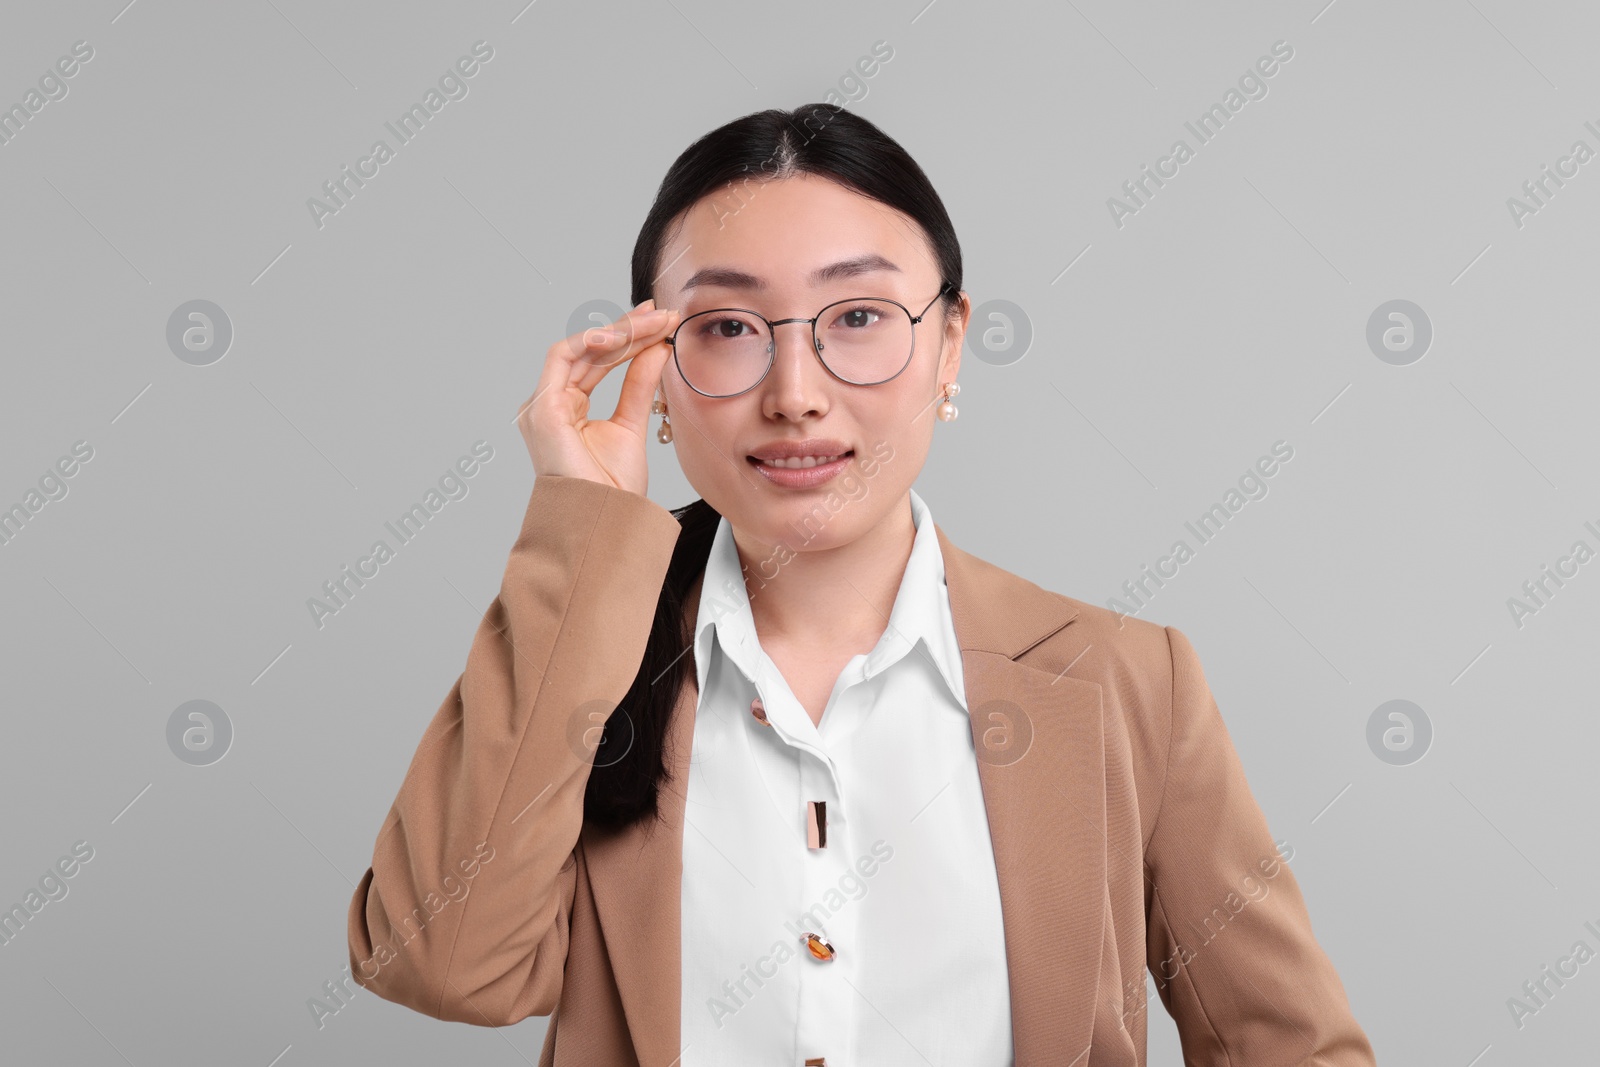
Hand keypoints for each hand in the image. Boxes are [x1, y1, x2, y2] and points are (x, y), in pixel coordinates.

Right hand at [518, 299, 680, 495]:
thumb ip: (639, 384)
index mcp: (569, 409)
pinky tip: (619, 334)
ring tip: (652, 322)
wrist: (605, 520)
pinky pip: (561, 359)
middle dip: (628, 328)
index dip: (629, 337)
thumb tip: (658, 348)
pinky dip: (588, 342)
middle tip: (663, 314)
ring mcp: (542, 406)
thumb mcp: (632, 424)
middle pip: (590, 351)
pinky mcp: (541, 409)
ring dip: (616, 331)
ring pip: (578, 349)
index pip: (598, 360)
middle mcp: (551, 403)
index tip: (661, 322)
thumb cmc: (612, 488)